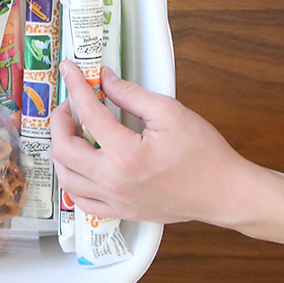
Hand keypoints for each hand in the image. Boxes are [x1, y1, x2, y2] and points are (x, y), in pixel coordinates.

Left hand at [51, 61, 246, 225]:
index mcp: (126, 155)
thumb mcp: (169, 112)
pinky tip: (81, 162)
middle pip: (64, 150)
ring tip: (73, 131)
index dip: (75, 86)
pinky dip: (73, 179)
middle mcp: (114, 182)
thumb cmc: (204, 154)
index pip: (88, 114)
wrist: (224, 192)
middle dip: (59, 121)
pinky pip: (82, 200)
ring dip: (62, 150)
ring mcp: (116, 201)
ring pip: (67, 178)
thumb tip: (105, 80)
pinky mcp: (122, 212)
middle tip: (70, 104)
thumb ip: (130, 94)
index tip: (70, 70)